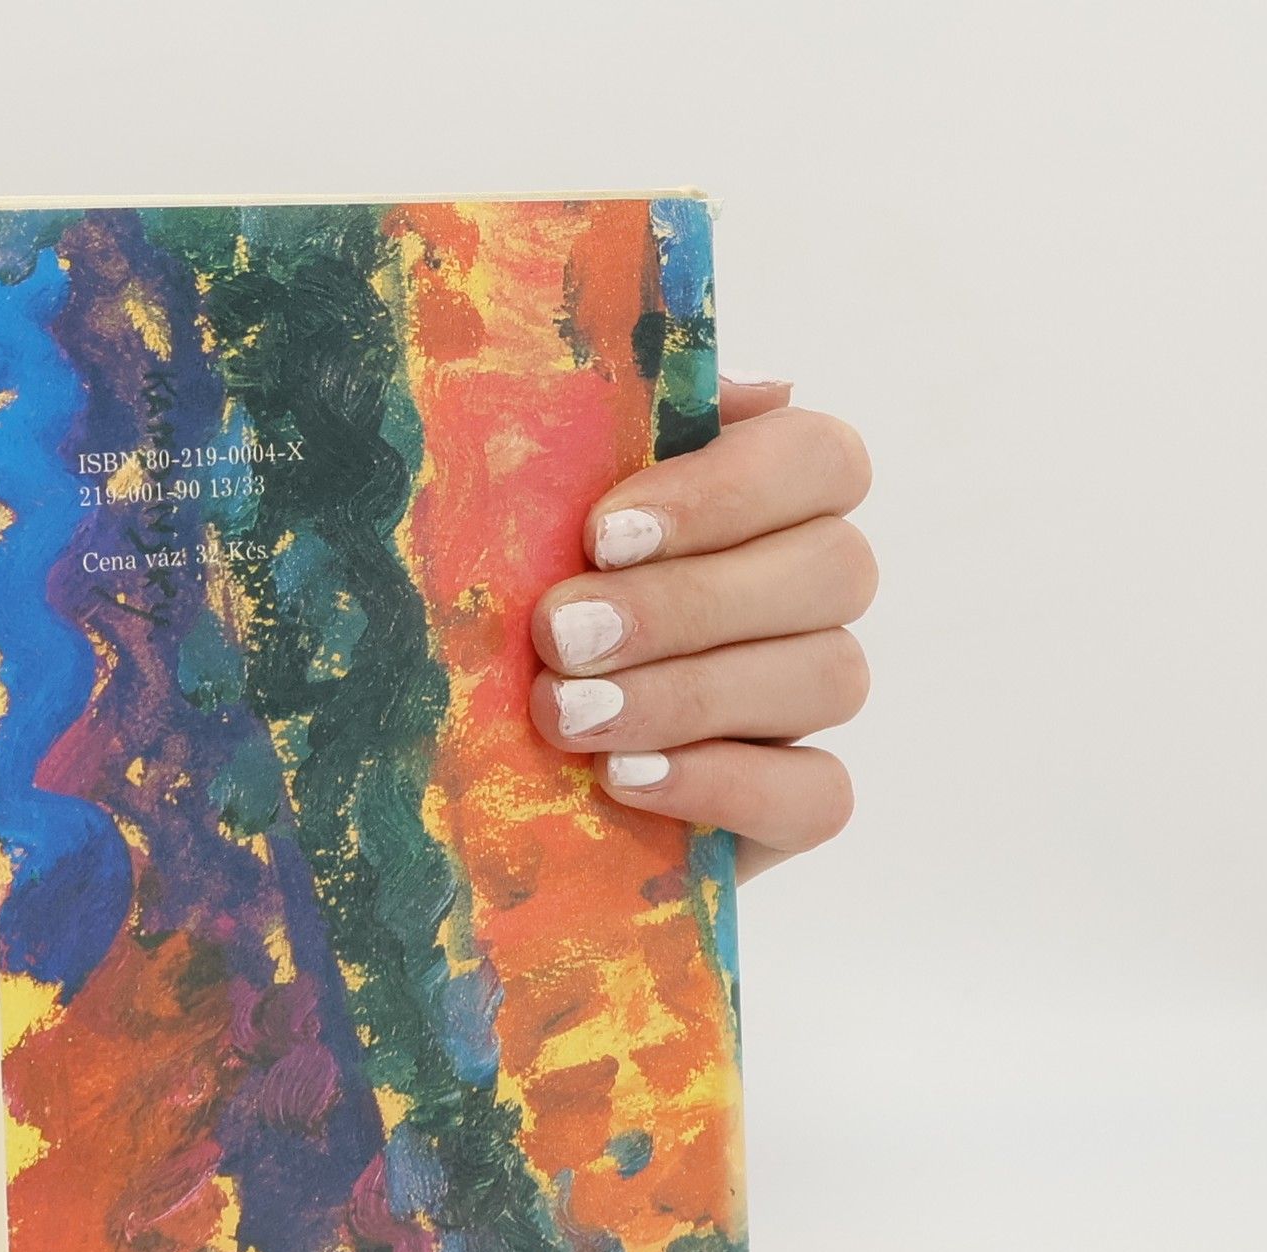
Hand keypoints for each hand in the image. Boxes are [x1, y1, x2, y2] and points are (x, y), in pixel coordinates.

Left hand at [528, 377, 874, 881]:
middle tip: (559, 635)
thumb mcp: (528, 521)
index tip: (603, 532)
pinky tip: (623, 779)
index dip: (726, 491)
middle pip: (833, 570)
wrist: (476, 776)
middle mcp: (806, 597)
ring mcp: (806, 704)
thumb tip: (758, 387)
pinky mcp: (794, 807)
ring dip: (688, 695)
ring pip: (831, 676)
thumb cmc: (498, 619)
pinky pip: (816, 795)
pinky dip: (721, 784)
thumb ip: (614, 435)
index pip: (821, 460)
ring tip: (567, 716)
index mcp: (764, 502)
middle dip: (685, 604)